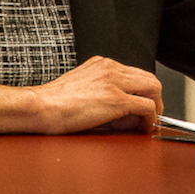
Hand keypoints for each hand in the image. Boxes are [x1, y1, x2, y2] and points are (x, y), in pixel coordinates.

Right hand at [0, 56, 163, 134]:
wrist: (39, 108)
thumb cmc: (52, 104)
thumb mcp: (82, 89)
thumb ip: (104, 94)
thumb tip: (124, 113)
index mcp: (102, 64)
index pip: (135, 74)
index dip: (142, 91)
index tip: (142, 104)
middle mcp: (111, 68)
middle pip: (149, 78)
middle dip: (154, 98)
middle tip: (151, 115)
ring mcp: (115, 82)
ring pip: (153, 88)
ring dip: (155, 107)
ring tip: (148, 122)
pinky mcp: (116, 99)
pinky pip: (146, 107)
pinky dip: (150, 119)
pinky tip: (143, 128)